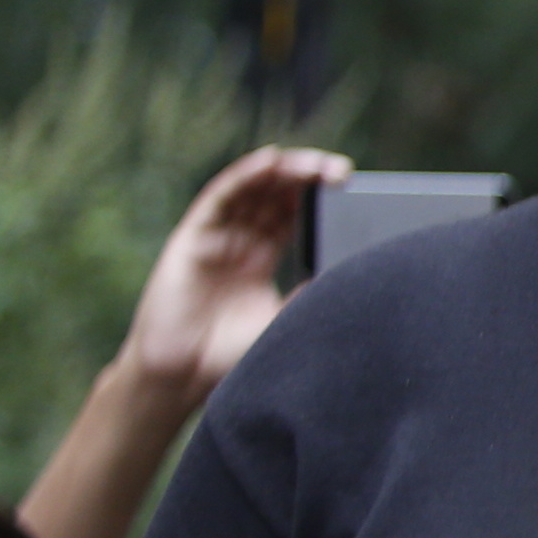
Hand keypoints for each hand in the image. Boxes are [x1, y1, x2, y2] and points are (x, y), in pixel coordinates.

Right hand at [116, 146, 349, 400]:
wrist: (182, 375)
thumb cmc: (230, 353)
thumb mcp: (285, 318)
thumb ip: (312, 292)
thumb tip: (356, 271)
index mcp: (260, 256)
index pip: (291, 215)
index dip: (317, 197)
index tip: (350, 188)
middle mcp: (237, 240)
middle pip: (274, 196)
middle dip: (306, 179)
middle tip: (341, 172)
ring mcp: (215, 237)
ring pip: (251, 190)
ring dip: (283, 171)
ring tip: (315, 163)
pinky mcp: (192, 237)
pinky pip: (220, 197)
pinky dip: (245, 176)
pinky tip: (271, 162)